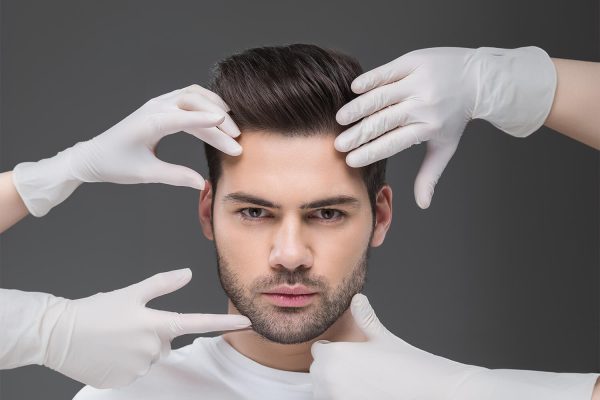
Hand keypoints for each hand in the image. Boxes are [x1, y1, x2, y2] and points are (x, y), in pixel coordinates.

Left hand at [13, 84, 241, 216]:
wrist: (94, 156)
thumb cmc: (116, 164)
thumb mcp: (146, 174)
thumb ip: (175, 176)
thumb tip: (201, 183)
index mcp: (149, 123)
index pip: (182, 117)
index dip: (205, 120)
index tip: (226, 124)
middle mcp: (154, 108)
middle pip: (193, 101)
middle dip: (217, 118)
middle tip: (236, 138)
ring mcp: (158, 104)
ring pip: (193, 95)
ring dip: (214, 107)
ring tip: (232, 127)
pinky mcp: (161, 107)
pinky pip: (188, 99)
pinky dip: (205, 106)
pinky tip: (218, 120)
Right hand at [41, 268, 250, 388]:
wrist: (58, 334)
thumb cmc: (96, 311)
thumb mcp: (130, 293)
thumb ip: (162, 284)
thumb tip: (187, 274)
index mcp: (156, 325)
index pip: (198, 322)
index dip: (224, 322)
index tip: (247, 323)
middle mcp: (152, 350)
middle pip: (165, 342)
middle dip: (152, 334)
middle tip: (126, 326)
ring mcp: (138, 369)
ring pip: (150, 357)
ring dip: (138, 348)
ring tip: (114, 338)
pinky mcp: (124, 382)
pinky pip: (135, 370)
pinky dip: (125, 362)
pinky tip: (108, 352)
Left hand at [310, 294, 597, 399]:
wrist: (456, 399)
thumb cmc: (422, 373)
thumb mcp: (391, 341)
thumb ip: (370, 319)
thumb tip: (359, 297)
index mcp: (337, 360)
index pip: (322, 359)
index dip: (341, 360)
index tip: (360, 364)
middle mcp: (332, 384)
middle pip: (324, 381)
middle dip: (343, 379)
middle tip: (379, 379)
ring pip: (333, 398)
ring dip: (351, 393)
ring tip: (386, 386)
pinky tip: (387, 392)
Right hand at [334, 47, 555, 208]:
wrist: (477, 79)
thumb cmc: (455, 117)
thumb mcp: (445, 147)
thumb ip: (430, 174)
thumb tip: (423, 204)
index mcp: (428, 128)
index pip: (393, 143)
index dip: (370, 152)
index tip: (350, 160)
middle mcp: (423, 105)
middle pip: (384, 122)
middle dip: (358, 135)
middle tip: (338, 144)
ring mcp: (419, 82)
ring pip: (382, 97)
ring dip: (359, 108)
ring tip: (340, 119)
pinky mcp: (414, 62)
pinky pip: (388, 72)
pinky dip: (370, 80)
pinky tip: (354, 89)